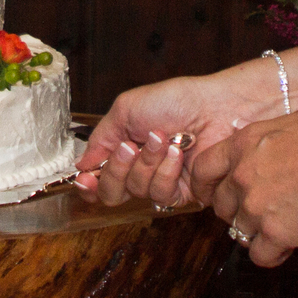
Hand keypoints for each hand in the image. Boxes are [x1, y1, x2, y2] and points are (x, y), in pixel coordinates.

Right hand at [75, 70, 265, 208]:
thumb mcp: (127, 108)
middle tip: (130, 147)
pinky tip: (178, 153)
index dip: (88, 184)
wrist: (215, 107)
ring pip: (136, 192)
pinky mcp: (183, 193)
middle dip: (117, 170)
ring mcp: (161, 181)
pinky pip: (162, 196)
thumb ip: (101, 138)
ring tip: (163, 139)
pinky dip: (166, 173)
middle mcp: (140, 168)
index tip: (85, 178)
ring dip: (147, 163)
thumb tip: (81, 166)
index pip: (98, 178)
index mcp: (124, 148)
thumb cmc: (175, 100)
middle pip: (111, 193)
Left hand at [190, 107, 297, 266]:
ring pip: (239, 232)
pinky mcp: (275, 234)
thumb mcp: (293, 119)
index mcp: (242, 146)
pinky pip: (260, 255)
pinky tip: (288, 246)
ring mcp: (255, 208)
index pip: (203, 169)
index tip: (210, 194)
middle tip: (257, 211)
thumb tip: (265, 135)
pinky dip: (272, 254)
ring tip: (280, 227)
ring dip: (257, 232)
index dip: (205, 185)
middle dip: (235, 211)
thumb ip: (269, 133)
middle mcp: (241, 177)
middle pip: (220, 206)